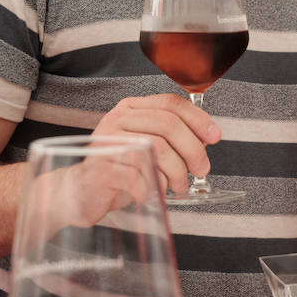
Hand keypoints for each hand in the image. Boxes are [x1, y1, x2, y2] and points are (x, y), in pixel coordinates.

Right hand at [91, 94, 219, 193]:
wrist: (81, 192)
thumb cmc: (120, 169)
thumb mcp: (147, 146)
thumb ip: (172, 137)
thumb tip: (206, 138)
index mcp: (131, 108)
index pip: (171, 103)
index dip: (198, 119)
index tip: (214, 137)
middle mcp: (118, 119)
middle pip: (168, 125)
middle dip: (192, 149)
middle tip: (201, 169)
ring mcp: (107, 142)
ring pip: (156, 148)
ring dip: (177, 172)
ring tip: (179, 187)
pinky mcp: (101, 168)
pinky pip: (139, 175)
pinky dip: (154, 187)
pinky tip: (155, 193)